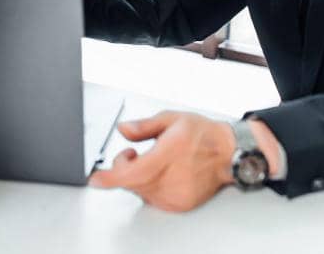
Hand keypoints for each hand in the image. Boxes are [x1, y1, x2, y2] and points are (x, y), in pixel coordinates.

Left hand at [89, 111, 235, 211]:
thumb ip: (144, 126)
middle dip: (124, 169)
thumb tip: (123, 129)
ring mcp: (175, 195)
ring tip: (152, 162)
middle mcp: (172, 179)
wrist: (228, 153)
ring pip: (139, 191)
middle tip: (133, 154)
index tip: (95, 179)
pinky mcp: (178, 205)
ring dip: (137, 178)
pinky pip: (152, 199)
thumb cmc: (202, 135)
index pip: (132, 172)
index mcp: (168, 155)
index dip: (110, 177)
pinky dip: (149, 187)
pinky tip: (163, 174)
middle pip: (131, 183)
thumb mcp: (171, 119)